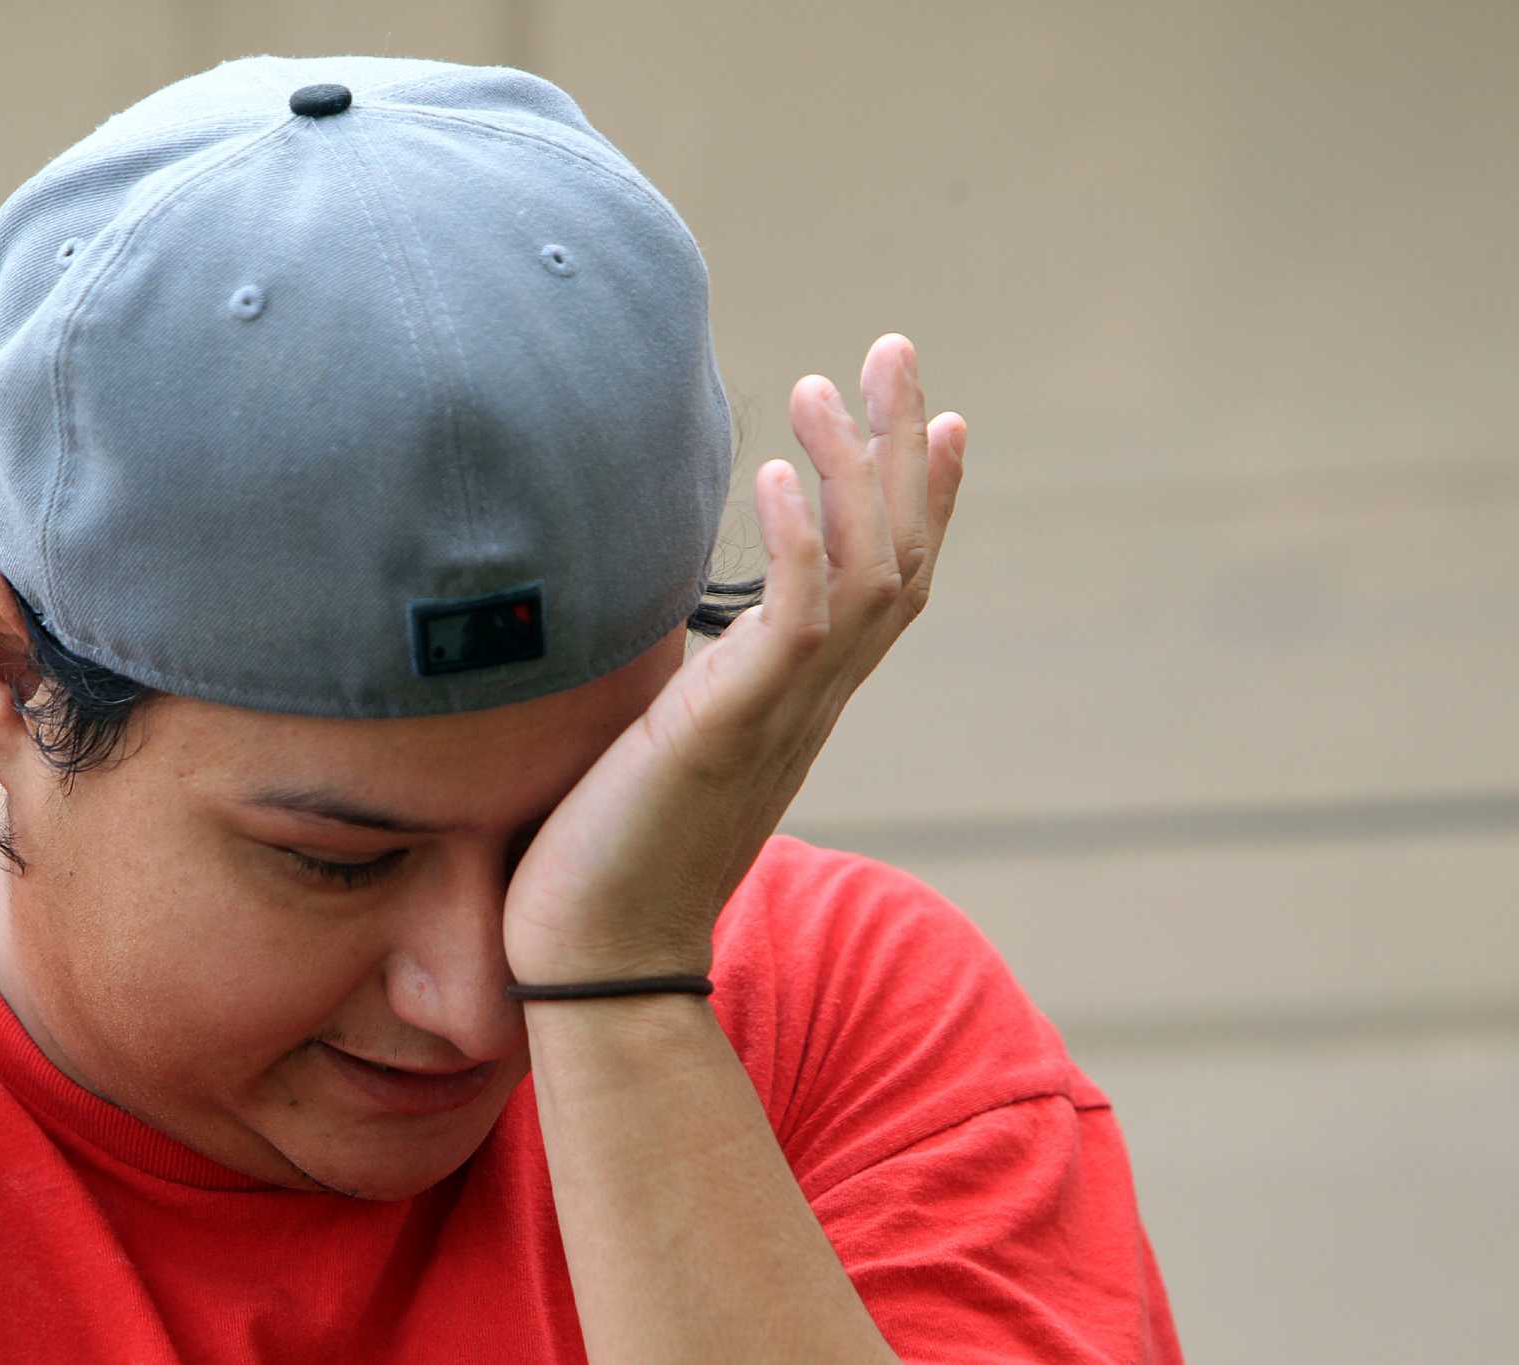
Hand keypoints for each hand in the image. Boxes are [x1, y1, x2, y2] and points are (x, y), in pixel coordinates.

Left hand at [502, 333, 966, 986]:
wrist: (591, 959)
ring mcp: (779, 716)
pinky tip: (777, 474)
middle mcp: (810, 703)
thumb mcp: (658, 744)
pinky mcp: (730, 729)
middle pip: (899, 558)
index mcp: (799, 703)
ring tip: (825, 383)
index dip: (918, 499)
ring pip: (865, 575)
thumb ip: (683, 686)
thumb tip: (658, 648)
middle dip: (903, 449)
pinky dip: (798, 543)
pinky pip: (797, 623)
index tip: (930, 416)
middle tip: (896, 349)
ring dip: (854, 473)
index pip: (886, 585)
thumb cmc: (605, 857)